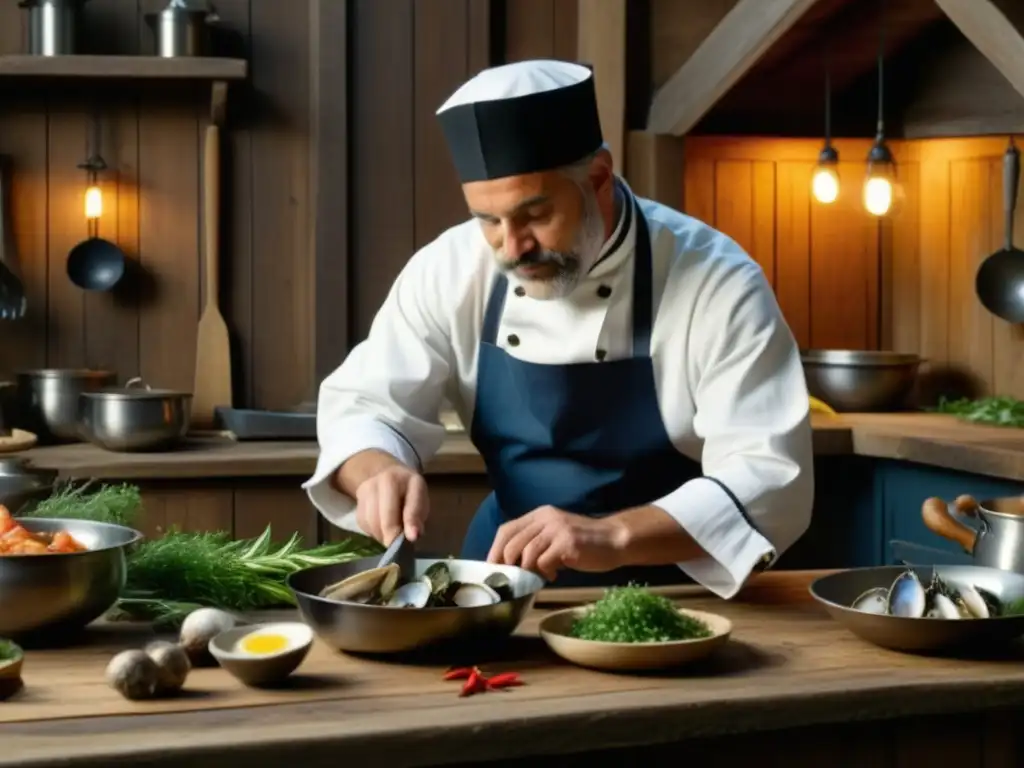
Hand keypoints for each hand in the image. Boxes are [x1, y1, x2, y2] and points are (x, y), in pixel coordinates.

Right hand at [354, 464, 428, 545]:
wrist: (387, 474)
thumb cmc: (409, 493)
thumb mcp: (421, 501)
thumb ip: (417, 517)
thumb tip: (413, 536)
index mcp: (410, 480)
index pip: (411, 503)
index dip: (411, 522)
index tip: (412, 538)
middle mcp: (387, 479)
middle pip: (386, 514)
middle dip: (391, 535)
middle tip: (395, 548)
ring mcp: (370, 487)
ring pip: (371, 520)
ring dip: (380, 535)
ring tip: (389, 537)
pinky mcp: (358, 497)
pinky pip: (362, 522)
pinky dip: (371, 531)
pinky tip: (379, 529)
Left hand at [487, 505, 627, 580]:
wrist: (615, 539)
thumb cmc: (585, 543)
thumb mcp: (556, 535)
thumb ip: (536, 543)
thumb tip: (511, 565)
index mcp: (539, 515)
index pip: (506, 530)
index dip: (495, 550)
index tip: (493, 568)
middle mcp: (545, 518)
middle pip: (512, 543)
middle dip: (509, 565)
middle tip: (516, 578)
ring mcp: (556, 529)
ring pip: (526, 553)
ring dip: (529, 570)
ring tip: (541, 575)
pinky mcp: (567, 542)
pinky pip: (543, 562)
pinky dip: (544, 573)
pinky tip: (554, 575)